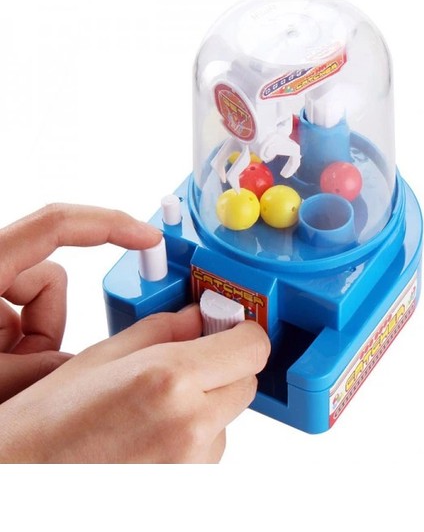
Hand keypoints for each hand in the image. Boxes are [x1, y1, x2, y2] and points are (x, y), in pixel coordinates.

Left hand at [0, 203, 161, 402]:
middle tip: (35, 360)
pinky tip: (6, 370)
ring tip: (7, 377)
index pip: (54, 224)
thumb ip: (50, 371)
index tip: (149, 238)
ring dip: (36, 344)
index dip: (109, 224)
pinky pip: (29, 319)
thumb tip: (101, 368)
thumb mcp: (0, 382)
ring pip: (42, 306)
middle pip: (50, 280)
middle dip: (51, 326)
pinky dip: (28, 345)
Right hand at [0, 305, 269, 462]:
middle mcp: (191, 425)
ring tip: (153, 409)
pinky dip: (194, 437)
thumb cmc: (49, 427)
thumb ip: (161, 330)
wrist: (26, 481)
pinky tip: (151, 435)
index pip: (252, 347)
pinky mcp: (190, 489)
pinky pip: (210, 449)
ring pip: (228, 418)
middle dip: (224, 367)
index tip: (228, 327)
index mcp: (169, 379)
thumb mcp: (100, 357)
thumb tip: (196, 317)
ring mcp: (193, 464)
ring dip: (207, 405)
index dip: (242, 332)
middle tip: (186, 363)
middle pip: (247, 381)